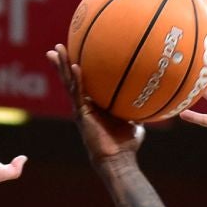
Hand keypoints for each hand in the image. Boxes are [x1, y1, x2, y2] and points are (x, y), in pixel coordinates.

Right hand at [49, 44, 142, 164]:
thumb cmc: (127, 143)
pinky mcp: (82, 115)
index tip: (75, 52)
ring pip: (68, 83)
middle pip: (70, 80)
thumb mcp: (134, 120)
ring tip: (56, 50)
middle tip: (57, 47)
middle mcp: (84, 105)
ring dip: (62, 66)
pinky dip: (76, 80)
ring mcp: (80, 109)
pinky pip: (78, 94)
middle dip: (63, 63)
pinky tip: (74, 66)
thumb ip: (137, 107)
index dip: (78, 69)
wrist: (118, 159)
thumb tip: (151, 96)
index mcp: (93, 105)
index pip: (83, 82)